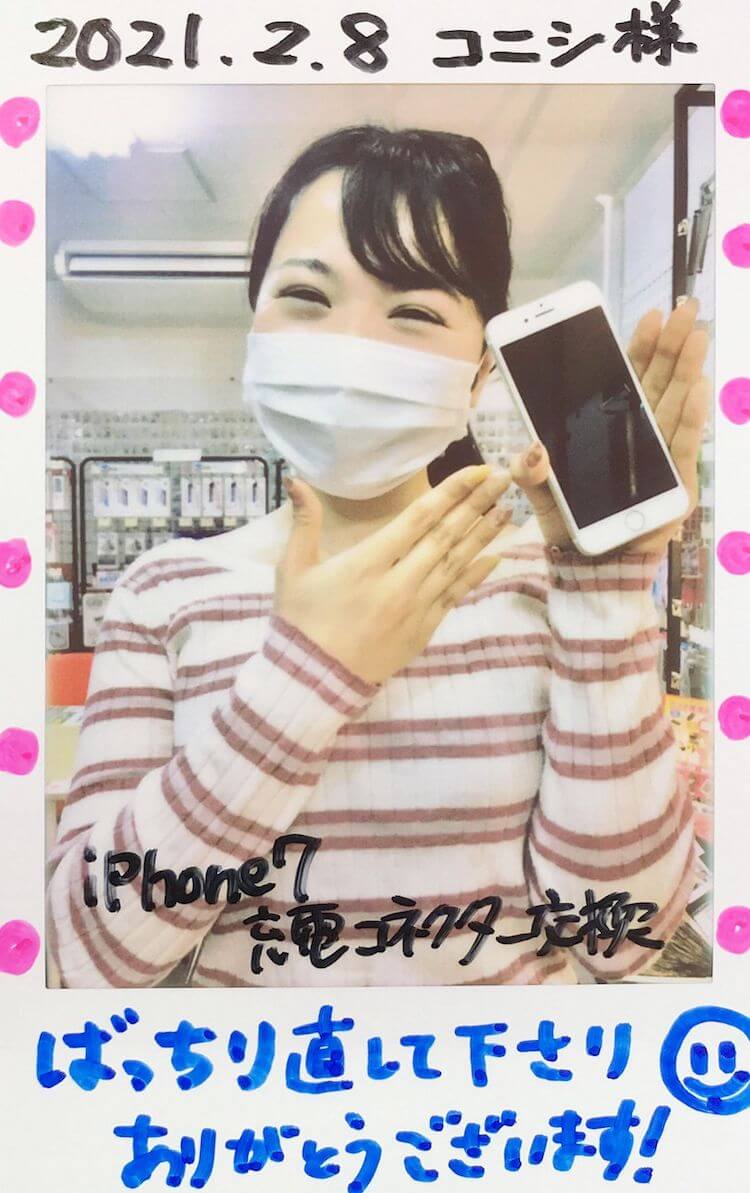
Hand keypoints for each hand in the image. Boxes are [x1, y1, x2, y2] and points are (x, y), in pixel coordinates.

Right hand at [274, 466, 510, 683]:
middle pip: (445, 536)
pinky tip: (495, 557)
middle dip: (476, 504)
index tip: (476, 472)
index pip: (417, 518)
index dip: (449, 492)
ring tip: (506, 509)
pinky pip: (455, 596)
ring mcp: (415, 608)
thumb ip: (303, 523)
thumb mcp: (293, 570)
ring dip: (483, 535)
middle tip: (503, 479)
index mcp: (367, 562)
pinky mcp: (424, 630)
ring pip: (456, 564)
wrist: (314, 680)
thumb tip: (296, 479)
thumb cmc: (301, 621)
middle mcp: (398, 582)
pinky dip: (475, 575)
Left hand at [510, 298, 710, 555]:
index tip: (648, 316)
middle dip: (671, 345)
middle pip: (657, 384)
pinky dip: (691, 417)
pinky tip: (698, 386)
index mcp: (609, 432)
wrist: (591, 572)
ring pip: (675, 406)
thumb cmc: (569, 528)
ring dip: (687, 369)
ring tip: (696, 334)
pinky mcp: (674, 486)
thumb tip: (531, 448)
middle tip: (685, 307)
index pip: (626, 382)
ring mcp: (659, 460)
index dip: (639, 349)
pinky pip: (683, 446)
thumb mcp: (540, 496)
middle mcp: (637, 440)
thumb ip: (531, 473)